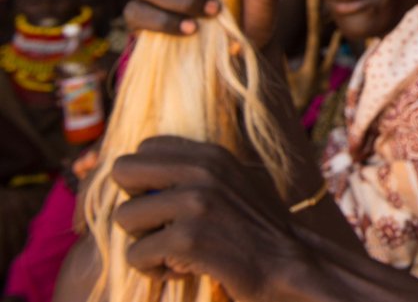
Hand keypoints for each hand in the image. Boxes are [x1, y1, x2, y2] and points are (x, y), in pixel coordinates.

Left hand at [111, 136, 310, 300]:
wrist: (291, 264)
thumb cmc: (256, 229)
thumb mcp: (231, 183)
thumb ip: (195, 171)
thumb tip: (138, 169)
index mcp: (210, 154)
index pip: (144, 148)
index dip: (144, 180)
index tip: (162, 204)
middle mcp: (202, 170)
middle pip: (123, 171)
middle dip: (135, 202)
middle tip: (160, 226)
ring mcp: (196, 203)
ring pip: (124, 216)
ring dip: (144, 242)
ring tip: (175, 252)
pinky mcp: (188, 239)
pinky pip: (135, 255)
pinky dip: (154, 270)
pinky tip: (183, 270)